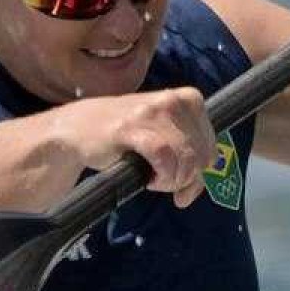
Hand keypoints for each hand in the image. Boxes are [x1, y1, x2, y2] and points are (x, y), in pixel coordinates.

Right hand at [64, 87, 218, 207]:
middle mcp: (172, 100)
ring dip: (172, 179)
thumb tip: (192, 192)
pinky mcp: (132, 127)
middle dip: (185, 178)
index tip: (184, 185)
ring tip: (154, 181)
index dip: (201, 172)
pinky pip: (163, 157)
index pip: (211, 144)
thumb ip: (186, 156)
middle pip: (200, 153)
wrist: (77, 128)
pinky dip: (160, 175)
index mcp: (187, 98)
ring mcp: (152, 111)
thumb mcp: (162, 137)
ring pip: (185, 157)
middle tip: (164, 183)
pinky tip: (147, 179)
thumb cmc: (122, 136)